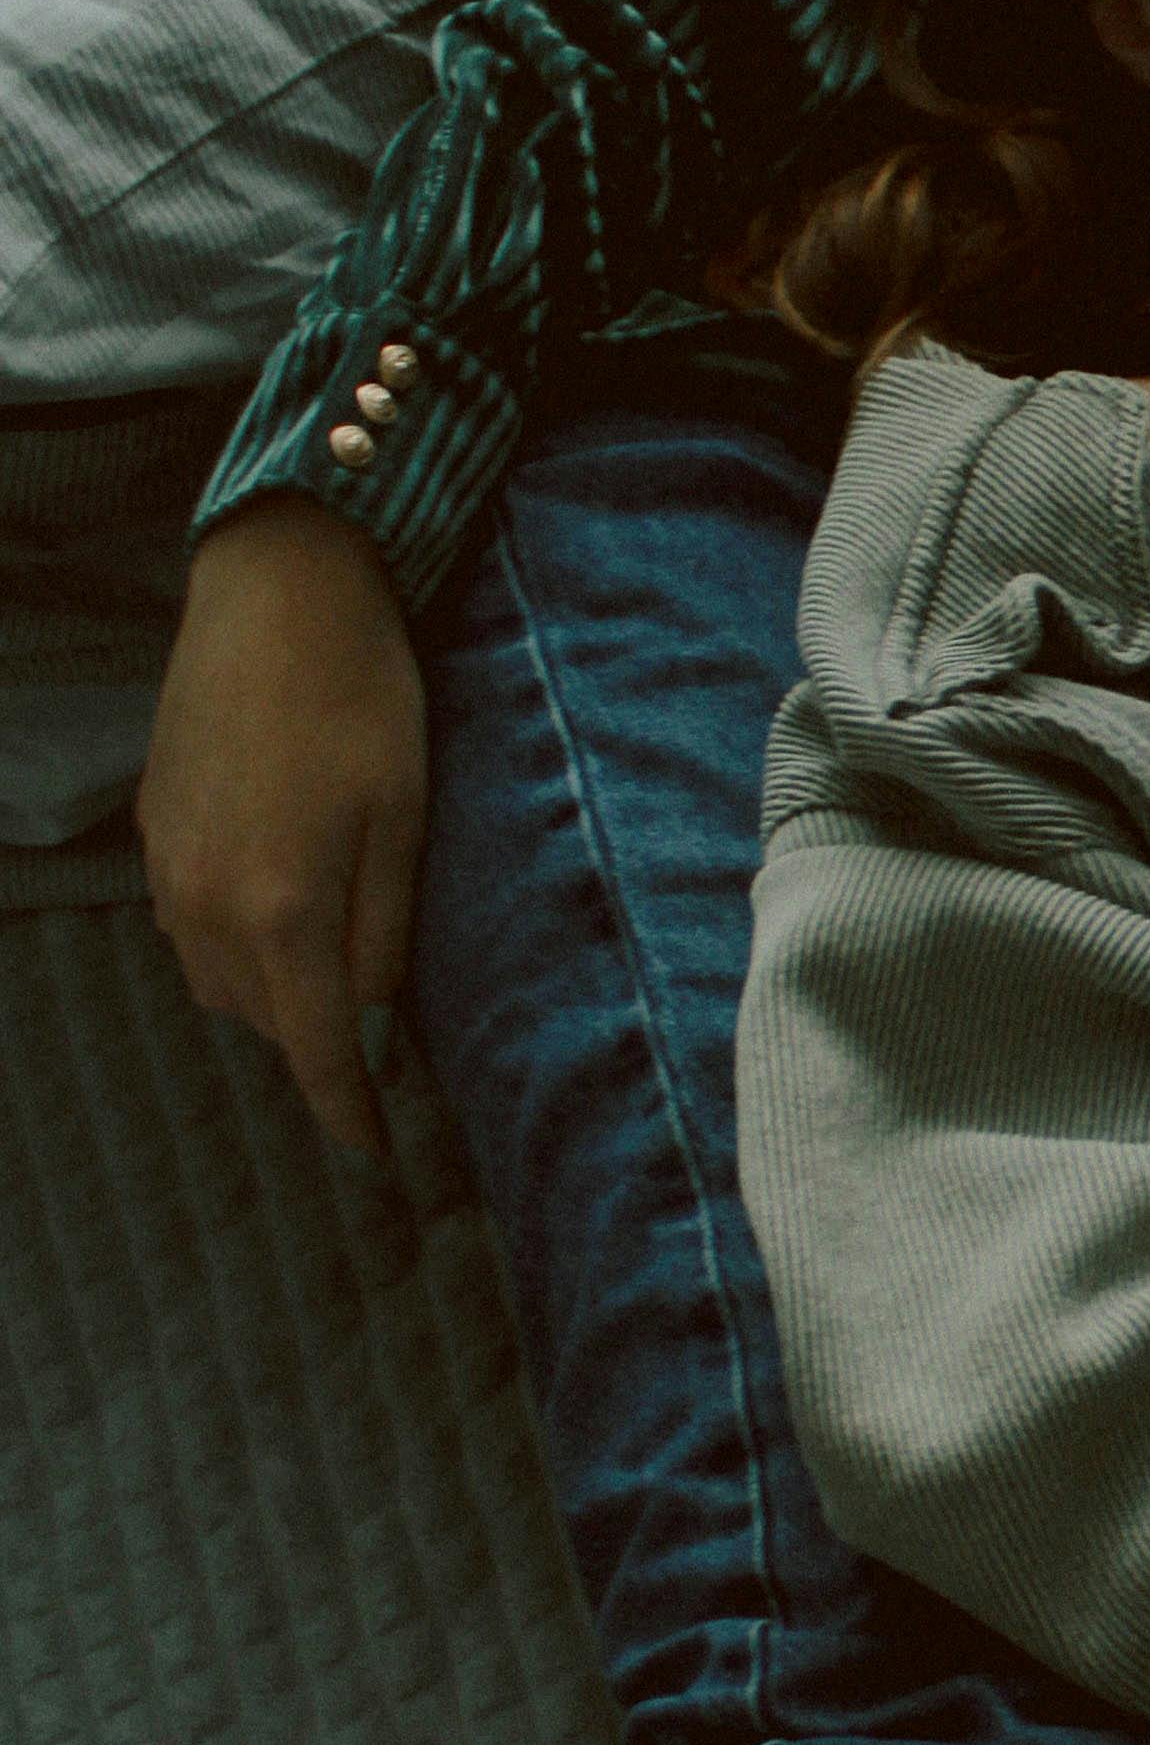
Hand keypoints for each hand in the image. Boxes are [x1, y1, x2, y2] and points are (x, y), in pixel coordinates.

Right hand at [137, 498, 426, 1161]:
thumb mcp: (403, 820)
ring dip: (274, 996)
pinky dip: (236, 944)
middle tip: (376, 1042)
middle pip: (265, 1022)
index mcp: (282, 912)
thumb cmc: (361, 697)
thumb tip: (373, 1026)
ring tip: (332, 972)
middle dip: (317, 1044)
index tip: (376, 1150)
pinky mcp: (152, 832)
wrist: (274, 594)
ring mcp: (167, 870)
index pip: (316, 1049)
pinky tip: (279, 907)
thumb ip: (383, 935)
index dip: (347, 1109)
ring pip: (219, 982)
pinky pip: (190, 928)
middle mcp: (206, 907)